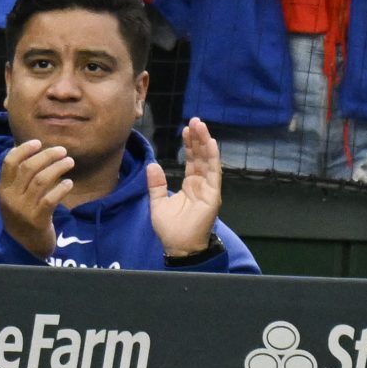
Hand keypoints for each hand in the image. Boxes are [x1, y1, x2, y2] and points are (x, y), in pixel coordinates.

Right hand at [0, 137, 77, 258]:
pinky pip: (51, 199)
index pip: (9, 163)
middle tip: (62, 151)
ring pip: (41, 180)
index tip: (38, 142)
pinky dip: (61, 188)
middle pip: (28, 168)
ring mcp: (23, 210)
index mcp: (3, 190)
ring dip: (57, 168)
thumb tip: (32, 153)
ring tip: (69, 162)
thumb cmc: (22, 218)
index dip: (23, 149)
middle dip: (46, 155)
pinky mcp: (38, 220)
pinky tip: (69, 183)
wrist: (23, 249)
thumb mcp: (14, 199)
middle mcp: (11, 198)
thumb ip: (19, 180)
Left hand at [146, 117, 222, 257]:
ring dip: (205, 142)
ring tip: (200, 125)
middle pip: (201, 157)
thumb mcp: (157, 202)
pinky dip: (212, 158)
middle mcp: (202, 185)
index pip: (192, 160)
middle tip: (194, 120)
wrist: (178, 247)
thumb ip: (156, 184)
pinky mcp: (213, 195)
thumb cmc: (170, 229)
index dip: (189, 145)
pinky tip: (209, 143)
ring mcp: (209, 189)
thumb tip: (152, 165)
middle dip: (198, 138)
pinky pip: (214, 173)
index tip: (185, 129)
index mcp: (191, 186)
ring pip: (208, 161)